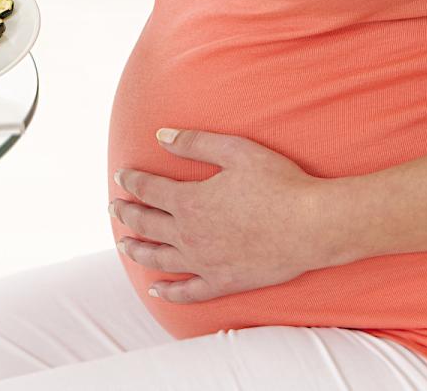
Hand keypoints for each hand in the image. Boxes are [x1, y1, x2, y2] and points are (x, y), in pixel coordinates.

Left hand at [110, 128, 360, 303]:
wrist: (312, 224)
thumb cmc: (278, 182)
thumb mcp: (235, 150)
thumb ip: (195, 142)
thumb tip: (161, 135)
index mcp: (189, 200)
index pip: (149, 189)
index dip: (132, 181)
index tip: (122, 176)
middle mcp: (189, 234)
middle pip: (147, 224)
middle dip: (127, 214)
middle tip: (114, 208)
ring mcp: (204, 262)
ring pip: (159, 259)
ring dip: (137, 250)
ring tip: (124, 245)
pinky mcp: (223, 283)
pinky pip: (188, 292)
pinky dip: (168, 292)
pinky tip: (156, 290)